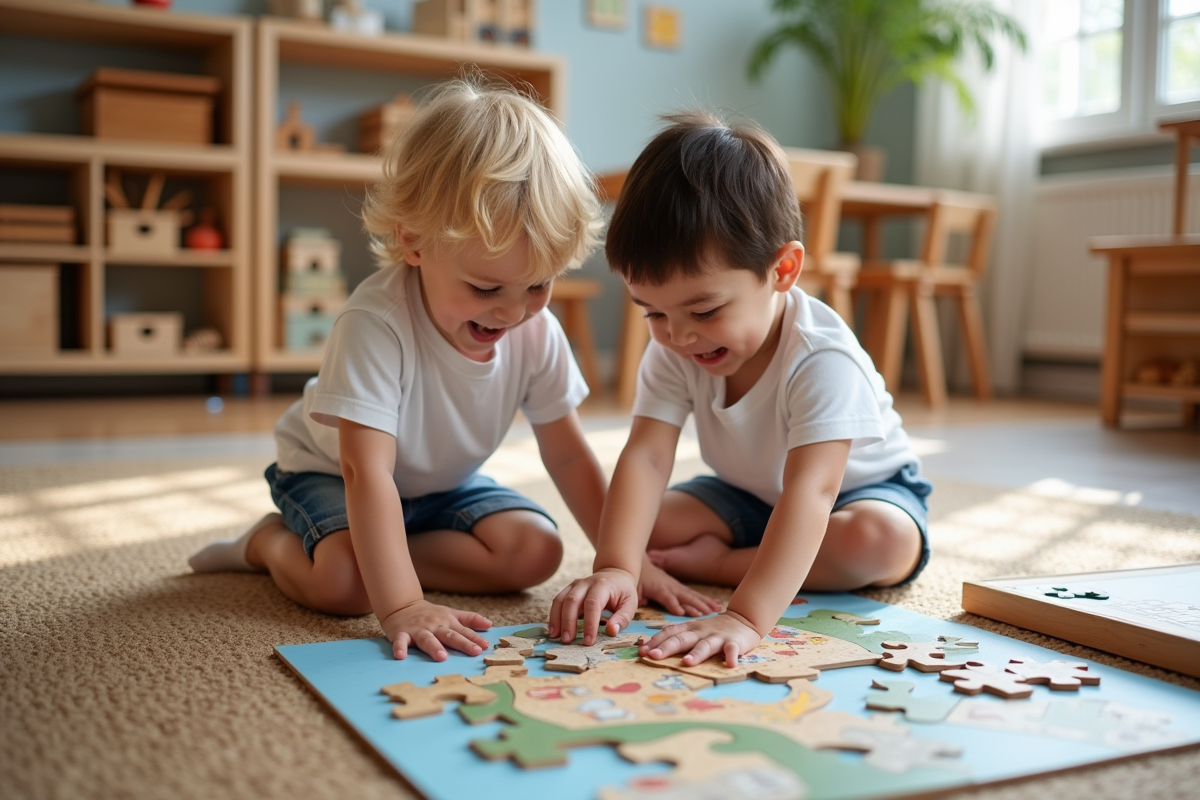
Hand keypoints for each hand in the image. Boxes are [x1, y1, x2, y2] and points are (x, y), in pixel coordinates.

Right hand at [381, 600, 491, 660]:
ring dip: (434, 647)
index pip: (464, 631)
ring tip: (442, 657)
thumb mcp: (451, 613)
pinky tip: (400, 656)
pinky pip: (400, 641)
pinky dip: (400, 648)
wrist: (402, 605)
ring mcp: (418, 629)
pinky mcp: (401, 633)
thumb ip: (470, 619)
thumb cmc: (430, 614)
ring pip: (427, 639)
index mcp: (447, 622)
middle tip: (474, 651)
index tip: (485, 646)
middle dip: (462, 643)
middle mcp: (435, 625)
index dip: (475, 638)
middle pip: (450, 635)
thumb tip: (490, 624)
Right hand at [548, 568, 637, 646]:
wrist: (615, 574)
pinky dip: (554, 615)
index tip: (588, 641)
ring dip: (557, 619)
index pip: (593, 604)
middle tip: (567, 641)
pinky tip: (553, 629)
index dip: (589, 623)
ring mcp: (575, 585)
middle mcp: (586, 582)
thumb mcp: (630, 603)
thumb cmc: (623, 592)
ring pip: (561, 599)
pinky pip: (557, 601)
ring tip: (555, 636)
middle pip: (572, 600)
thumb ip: (622, 618)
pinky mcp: (569, 589)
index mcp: (603, 585)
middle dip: (568, 622)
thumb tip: (611, 632)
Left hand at [637, 559, 722, 616]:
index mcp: (658, 588)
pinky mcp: (681, 588)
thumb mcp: (634, 588)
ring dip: (706, 602)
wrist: (642, 563)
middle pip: (685, 596)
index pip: (667, 598)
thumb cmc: (637, 579)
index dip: (674, 605)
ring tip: (718, 609)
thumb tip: (644, 603)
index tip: (682, 613)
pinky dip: (707, 599)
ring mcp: (677, 586)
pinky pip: (695, 594)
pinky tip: (717, 605)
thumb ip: (639, 597)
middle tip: (708, 613)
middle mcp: (671, 587)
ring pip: (693, 595)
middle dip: (697, 604)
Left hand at [640, 610, 762, 668]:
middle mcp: (701, 631)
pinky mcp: (734, 643)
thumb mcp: (693, 631)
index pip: (669, 633)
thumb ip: (677, 638)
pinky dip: (731, 656)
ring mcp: (718, 637)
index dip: (655, 641)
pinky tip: (730, 665)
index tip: (642, 651)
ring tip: (687, 662)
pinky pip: (733, 650)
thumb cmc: (712, 630)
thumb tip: (650, 650)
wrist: (743, 619)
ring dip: (696, 653)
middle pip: (682, 639)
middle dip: (667, 647)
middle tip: (653, 656)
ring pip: (705, 645)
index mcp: (689, 628)